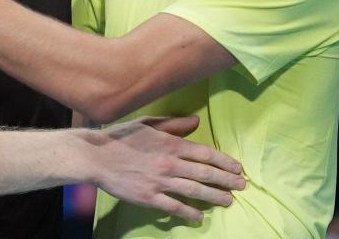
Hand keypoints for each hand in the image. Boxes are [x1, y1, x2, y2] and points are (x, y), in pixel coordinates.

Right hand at [82, 115, 245, 222]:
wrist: (96, 156)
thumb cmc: (121, 137)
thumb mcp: (148, 124)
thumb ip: (174, 124)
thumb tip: (197, 121)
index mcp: (170, 143)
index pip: (205, 153)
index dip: (224, 161)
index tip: (237, 168)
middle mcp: (169, 162)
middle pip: (205, 173)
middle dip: (227, 180)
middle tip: (242, 185)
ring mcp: (159, 181)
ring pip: (194, 191)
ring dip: (215, 196)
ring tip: (228, 200)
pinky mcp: (149, 197)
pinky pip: (174, 207)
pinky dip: (189, 213)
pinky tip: (199, 217)